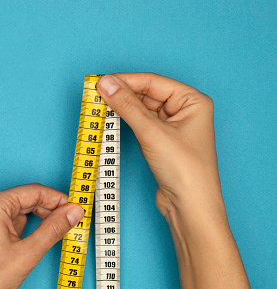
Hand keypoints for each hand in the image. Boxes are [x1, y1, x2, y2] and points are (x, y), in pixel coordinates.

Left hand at [0, 183, 84, 288]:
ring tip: (34, 244)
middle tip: (64, 226)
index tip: (74, 210)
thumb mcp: (28, 253)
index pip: (34, 191)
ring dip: (27, 223)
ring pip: (10, 211)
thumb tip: (74, 212)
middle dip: (44, 212)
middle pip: (21, 199)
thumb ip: (54, 228)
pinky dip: (12, 228)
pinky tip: (18, 245)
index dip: (58, 200)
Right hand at [97, 73, 265, 288]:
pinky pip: (140, 124)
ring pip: (141, 110)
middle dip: (122, 94)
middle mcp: (185, 111)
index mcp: (193, 101)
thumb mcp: (152, 133)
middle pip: (147, 94)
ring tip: (100, 106)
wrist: (189, 207)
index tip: (101, 82)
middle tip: (96, 94)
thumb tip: (107, 84)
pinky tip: (111, 120)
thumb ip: (127, 105)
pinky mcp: (162, 142)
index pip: (153, 82)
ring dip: (122, 109)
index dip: (126, 80)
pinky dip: (125, 122)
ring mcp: (173, 127)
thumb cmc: (185, 171)